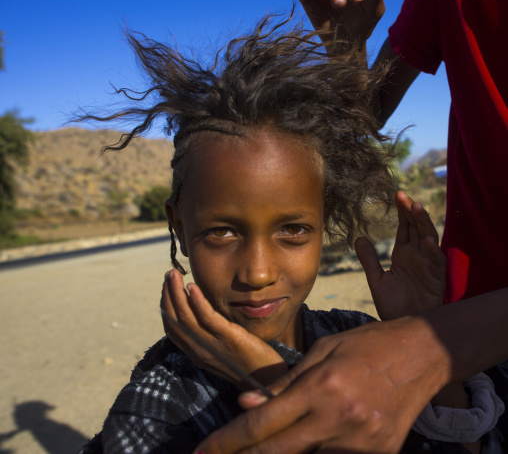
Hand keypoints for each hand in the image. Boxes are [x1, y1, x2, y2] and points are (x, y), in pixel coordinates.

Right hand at [161, 270, 286, 388]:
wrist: (269, 381)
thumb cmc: (247, 362)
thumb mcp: (222, 348)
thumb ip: (210, 333)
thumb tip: (203, 311)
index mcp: (196, 353)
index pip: (172, 329)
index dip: (166, 307)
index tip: (167, 287)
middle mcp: (199, 351)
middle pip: (175, 321)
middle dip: (168, 295)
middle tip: (169, 274)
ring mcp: (213, 346)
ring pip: (186, 318)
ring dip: (177, 293)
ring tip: (174, 274)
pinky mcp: (229, 339)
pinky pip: (208, 319)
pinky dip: (197, 302)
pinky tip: (193, 287)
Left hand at [195, 315, 450, 453]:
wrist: (422, 354)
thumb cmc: (366, 345)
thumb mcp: (322, 351)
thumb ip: (285, 382)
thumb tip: (246, 402)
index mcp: (320, 387)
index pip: (263, 423)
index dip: (227, 441)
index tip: (202, 451)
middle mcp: (338, 419)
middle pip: (277, 451)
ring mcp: (361, 443)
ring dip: (286, 449)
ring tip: (278, 435)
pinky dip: (320, 448)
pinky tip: (317, 433)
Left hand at [355, 191, 445, 320]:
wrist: (402, 327)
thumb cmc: (393, 305)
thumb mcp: (377, 280)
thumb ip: (369, 259)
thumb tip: (358, 237)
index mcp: (404, 254)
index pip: (405, 227)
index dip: (402, 211)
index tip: (396, 194)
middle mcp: (417, 256)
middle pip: (417, 228)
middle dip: (411, 211)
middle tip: (402, 195)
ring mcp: (428, 266)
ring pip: (429, 239)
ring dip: (424, 224)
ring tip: (416, 208)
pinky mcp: (436, 280)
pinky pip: (437, 263)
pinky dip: (433, 252)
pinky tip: (428, 241)